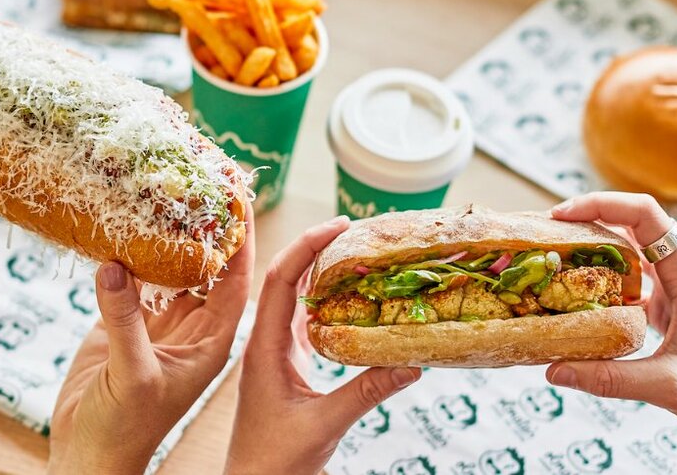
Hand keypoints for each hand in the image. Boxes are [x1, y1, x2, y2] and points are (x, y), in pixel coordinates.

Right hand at [48, 205, 253, 473]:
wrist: (89, 456)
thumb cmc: (125, 429)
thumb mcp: (133, 375)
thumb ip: (125, 321)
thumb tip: (115, 264)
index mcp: (210, 339)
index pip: (238, 278)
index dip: (242, 236)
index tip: (240, 193)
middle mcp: (191, 326)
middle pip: (207, 265)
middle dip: (207, 225)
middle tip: (203, 177)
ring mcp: (158, 324)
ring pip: (170, 268)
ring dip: (168, 235)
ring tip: (165, 190)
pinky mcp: (124, 324)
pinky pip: (132, 280)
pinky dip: (128, 255)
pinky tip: (121, 227)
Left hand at [225, 216, 420, 474]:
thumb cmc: (273, 462)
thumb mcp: (324, 424)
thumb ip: (366, 393)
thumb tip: (412, 364)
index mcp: (264, 347)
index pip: (280, 280)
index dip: (306, 246)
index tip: (338, 225)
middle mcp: (266, 341)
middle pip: (285, 278)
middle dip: (314, 247)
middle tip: (351, 228)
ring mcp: (275, 351)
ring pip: (293, 297)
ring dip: (318, 270)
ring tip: (353, 251)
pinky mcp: (287, 363)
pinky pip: (304, 320)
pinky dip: (325, 301)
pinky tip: (349, 295)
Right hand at [547, 191, 676, 421]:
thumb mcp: (671, 384)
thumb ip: (613, 379)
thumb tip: (556, 372)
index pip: (645, 215)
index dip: (601, 204)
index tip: (560, 216)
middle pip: (629, 225)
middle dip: (584, 222)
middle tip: (544, 234)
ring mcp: (674, 286)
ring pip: (627, 249)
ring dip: (589, 248)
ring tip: (552, 257)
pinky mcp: (666, 303)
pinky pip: (628, 277)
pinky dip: (599, 278)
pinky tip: (574, 294)